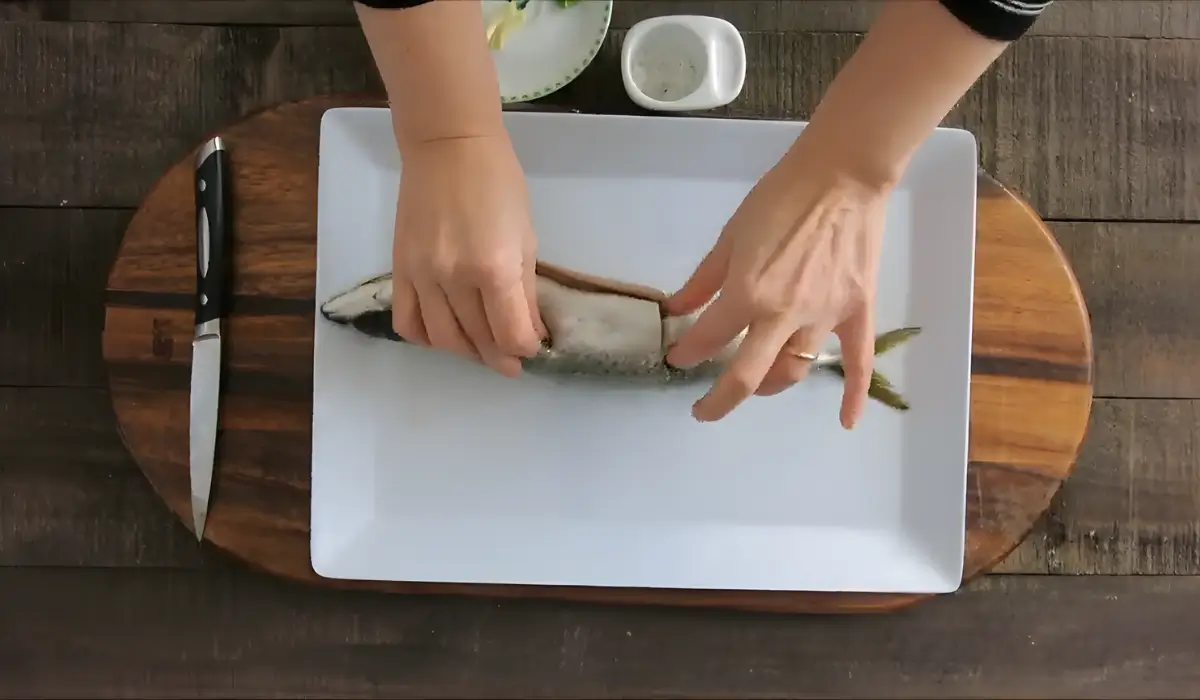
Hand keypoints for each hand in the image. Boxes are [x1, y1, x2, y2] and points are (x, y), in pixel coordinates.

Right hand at [391, 134, 545, 376]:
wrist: (447, 147)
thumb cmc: (498, 184)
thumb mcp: (526, 236)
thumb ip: (525, 290)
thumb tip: (530, 331)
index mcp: (494, 267)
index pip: (510, 334)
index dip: (525, 348)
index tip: (532, 347)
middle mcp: (455, 278)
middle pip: (479, 340)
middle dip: (500, 357)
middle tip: (511, 362)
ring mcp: (423, 276)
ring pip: (444, 339)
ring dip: (467, 352)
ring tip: (482, 349)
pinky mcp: (400, 270)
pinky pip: (408, 323)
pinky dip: (427, 338)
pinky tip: (445, 333)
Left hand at [664, 141, 890, 427]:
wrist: (843, 174)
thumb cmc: (781, 198)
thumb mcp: (730, 236)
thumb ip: (703, 280)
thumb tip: (676, 310)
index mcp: (748, 293)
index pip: (707, 339)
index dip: (686, 353)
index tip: (677, 357)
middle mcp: (784, 315)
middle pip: (748, 377)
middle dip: (719, 400)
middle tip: (702, 409)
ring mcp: (824, 317)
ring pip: (793, 371)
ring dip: (769, 385)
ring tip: (754, 384)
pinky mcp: (857, 312)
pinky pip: (859, 363)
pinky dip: (853, 395)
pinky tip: (845, 422)